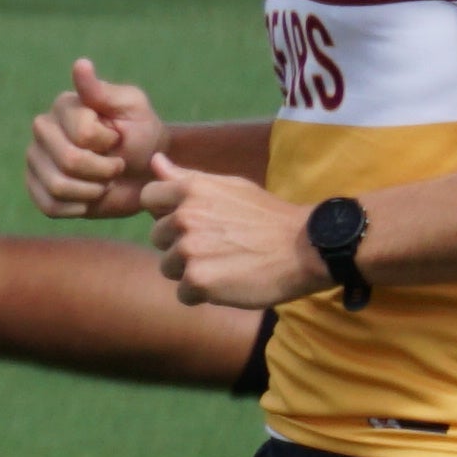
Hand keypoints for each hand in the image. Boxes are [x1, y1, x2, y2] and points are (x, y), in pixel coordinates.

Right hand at [24, 56, 172, 219]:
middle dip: (104, 171)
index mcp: (64, 106)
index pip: (82, 134)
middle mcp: (43, 130)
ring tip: (104, 182)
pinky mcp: (36, 188)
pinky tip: (90, 197)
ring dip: (93, 191)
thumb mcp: (133, 109)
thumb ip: (104, 92)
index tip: (119, 139)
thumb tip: (80, 64)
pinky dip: (78, 208)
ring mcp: (35, 160)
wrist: (143, 173)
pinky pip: (49, 206)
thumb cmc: (142, 136)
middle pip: (68, 161)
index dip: (109, 144)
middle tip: (116, 166)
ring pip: (57, 187)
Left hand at [142, 163, 321, 309]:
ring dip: (192, 271)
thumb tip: (154, 162)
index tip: (195, 221)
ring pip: (169, 267)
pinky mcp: (198, 279)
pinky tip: (229, 283)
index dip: (166, 212)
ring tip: (226, 264)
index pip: (148, 198)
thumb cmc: (267, 217)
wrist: (307, 248)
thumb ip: (185, 178)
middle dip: (181, 244)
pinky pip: (184, 293)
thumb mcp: (229, 187)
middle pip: (158, 237)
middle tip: (219, 246)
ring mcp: (189, 249)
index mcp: (190, 189)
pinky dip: (203, 294)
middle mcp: (183, 217)